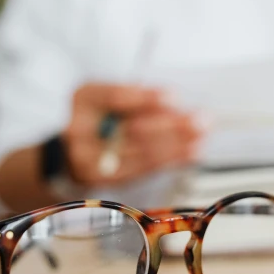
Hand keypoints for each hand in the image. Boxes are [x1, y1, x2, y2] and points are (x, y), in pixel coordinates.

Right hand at [63, 83, 202, 187]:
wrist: (72, 151)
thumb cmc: (100, 115)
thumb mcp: (109, 94)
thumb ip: (135, 95)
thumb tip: (172, 101)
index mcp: (84, 98)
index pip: (113, 96)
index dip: (143, 98)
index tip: (173, 97)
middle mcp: (81, 130)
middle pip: (131, 129)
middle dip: (170, 125)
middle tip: (200, 120)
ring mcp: (92, 159)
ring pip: (141, 153)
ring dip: (177, 146)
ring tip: (201, 137)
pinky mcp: (108, 179)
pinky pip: (143, 170)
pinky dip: (170, 160)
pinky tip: (190, 153)